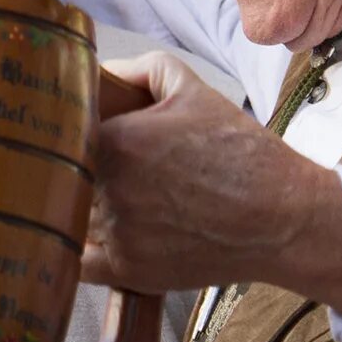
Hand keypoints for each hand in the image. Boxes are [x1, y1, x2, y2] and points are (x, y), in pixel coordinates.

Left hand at [87, 53, 341, 335]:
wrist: (282, 217)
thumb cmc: (242, 154)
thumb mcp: (195, 91)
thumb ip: (143, 70)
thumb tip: (105, 73)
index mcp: (115, 140)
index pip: (59, 135)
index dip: (62, 135)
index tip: (70, 136)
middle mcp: (107, 188)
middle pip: (63, 177)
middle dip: (73, 171)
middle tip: (93, 168)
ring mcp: (115, 233)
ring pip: (70, 217)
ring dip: (79, 209)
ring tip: (114, 201)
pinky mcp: (128, 271)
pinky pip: (80, 262)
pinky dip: (82, 251)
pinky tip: (100, 237)